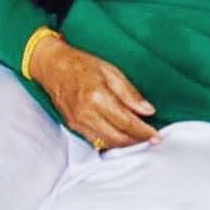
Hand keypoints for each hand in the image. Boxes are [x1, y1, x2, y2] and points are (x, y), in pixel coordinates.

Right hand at [31, 35, 158, 150]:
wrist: (52, 66)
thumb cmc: (82, 65)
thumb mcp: (111, 72)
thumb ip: (130, 94)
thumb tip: (148, 110)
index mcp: (98, 98)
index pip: (126, 122)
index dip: (143, 132)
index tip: (156, 137)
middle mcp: (86, 113)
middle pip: (117, 137)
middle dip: (137, 141)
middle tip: (151, 140)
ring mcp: (77, 122)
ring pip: (106, 142)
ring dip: (125, 144)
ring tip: (140, 140)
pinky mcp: (72, 126)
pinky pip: (94, 140)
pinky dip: (110, 142)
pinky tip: (121, 138)